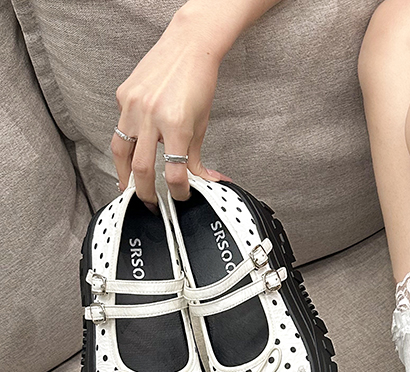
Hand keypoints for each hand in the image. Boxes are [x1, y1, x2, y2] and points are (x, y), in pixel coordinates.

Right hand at [111, 9, 224, 203]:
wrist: (188, 46)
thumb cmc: (198, 83)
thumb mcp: (201, 124)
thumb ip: (196, 156)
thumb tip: (205, 181)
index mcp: (176, 125)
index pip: (174, 172)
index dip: (178, 191)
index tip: (181, 197)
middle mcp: (151, 115)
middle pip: (141, 168)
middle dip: (145, 192)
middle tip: (151, 204)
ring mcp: (133, 104)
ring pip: (121, 150)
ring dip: (124, 174)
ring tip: (129, 188)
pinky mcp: (123, 95)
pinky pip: (122, 125)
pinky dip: (128, 141)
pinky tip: (133, 148)